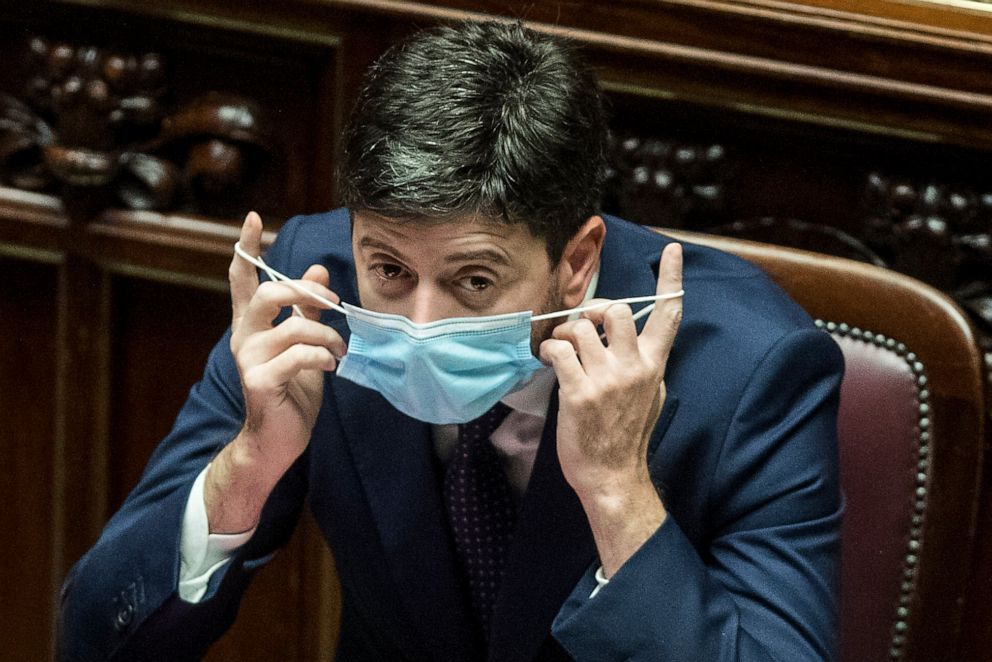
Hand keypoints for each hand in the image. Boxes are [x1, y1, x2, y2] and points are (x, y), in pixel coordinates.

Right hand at [205, 212, 344, 532]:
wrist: (277, 439)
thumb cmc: (291, 390)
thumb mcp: (304, 344)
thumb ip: (307, 310)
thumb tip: (316, 269)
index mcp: (253, 325)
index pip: (242, 279)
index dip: (246, 248)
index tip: (252, 218)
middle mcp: (245, 338)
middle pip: (267, 295)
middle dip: (305, 293)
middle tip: (331, 303)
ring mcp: (249, 361)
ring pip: (293, 328)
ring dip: (326, 336)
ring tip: (339, 350)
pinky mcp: (260, 382)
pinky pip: (298, 356)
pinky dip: (321, 357)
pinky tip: (329, 366)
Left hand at [540, 243, 682, 572]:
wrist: (612, 476)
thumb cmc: (627, 435)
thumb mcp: (650, 395)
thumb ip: (645, 363)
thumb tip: (637, 340)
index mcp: (654, 365)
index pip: (668, 315)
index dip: (670, 279)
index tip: (671, 250)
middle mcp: (634, 367)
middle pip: (617, 309)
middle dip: (594, 308)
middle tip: (582, 325)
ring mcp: (607, 380)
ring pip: (582, 326)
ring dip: (565, 332)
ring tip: (561, 350)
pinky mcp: (579, 393)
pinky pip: (559, 351)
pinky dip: (549, 351)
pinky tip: (549, 362)